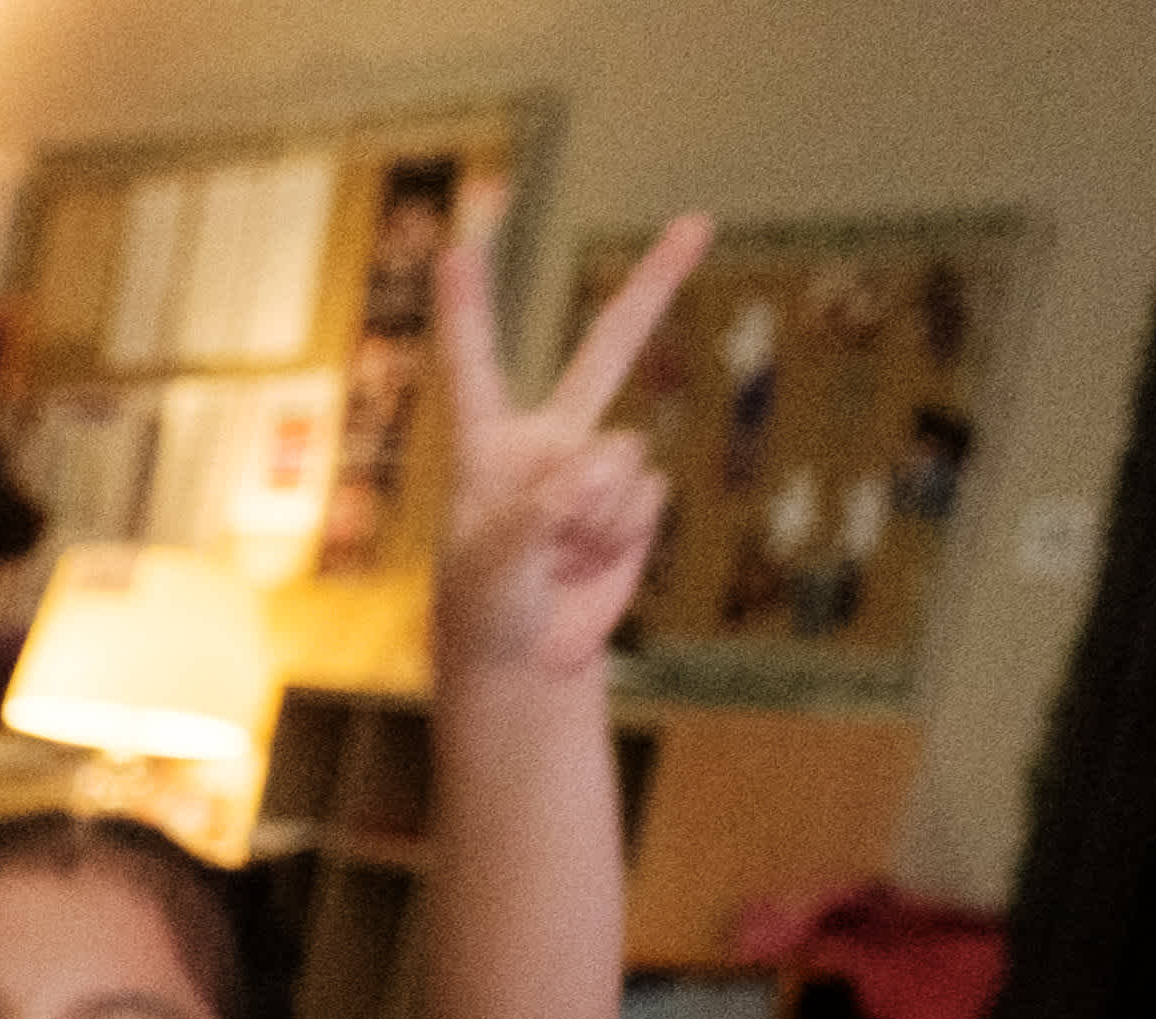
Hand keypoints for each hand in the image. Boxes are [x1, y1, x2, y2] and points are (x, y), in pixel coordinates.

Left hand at [433, 201, 709, 693]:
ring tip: (559, 557)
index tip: (457, 247)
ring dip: (597, 515)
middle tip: (698, 222)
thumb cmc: (485, 608)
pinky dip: (620, 535)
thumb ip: (537, 512)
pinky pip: (647, 497)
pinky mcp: (635, 501)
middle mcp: (550, 441)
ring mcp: (598, 469)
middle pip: (606, 350)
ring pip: (626, 455)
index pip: (475, 365)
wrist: (527, 659)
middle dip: (656, 285)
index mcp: (489, 446)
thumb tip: (595, 465)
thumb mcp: (492, 566)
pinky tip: (588, 562)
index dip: (468, 308)